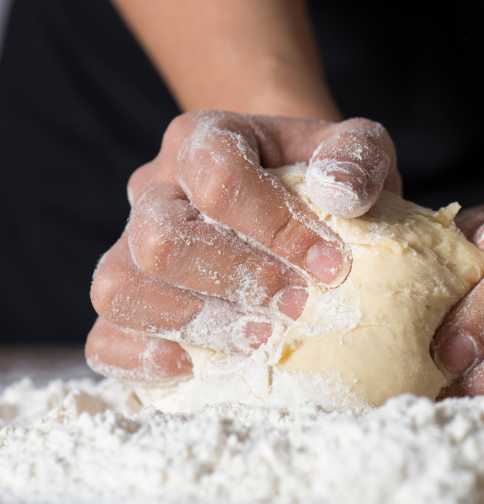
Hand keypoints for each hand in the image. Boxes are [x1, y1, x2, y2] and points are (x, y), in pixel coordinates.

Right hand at [86, 110, 399, 382]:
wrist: (286, 193)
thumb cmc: (318, 177)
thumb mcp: (354, 148)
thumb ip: (356, 155)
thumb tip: (340, 193)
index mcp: (205, 138)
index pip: (220, 179)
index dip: (275, 227)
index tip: (330, 265)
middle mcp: (157, 186)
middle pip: (161, 241)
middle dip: (236, 283)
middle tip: (296, 306)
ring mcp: (131, 242)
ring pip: (121, 289)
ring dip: (196, 324)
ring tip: (259, 338)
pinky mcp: (129, 295)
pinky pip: (105, 335)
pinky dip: (142, 359)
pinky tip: (197, 366)